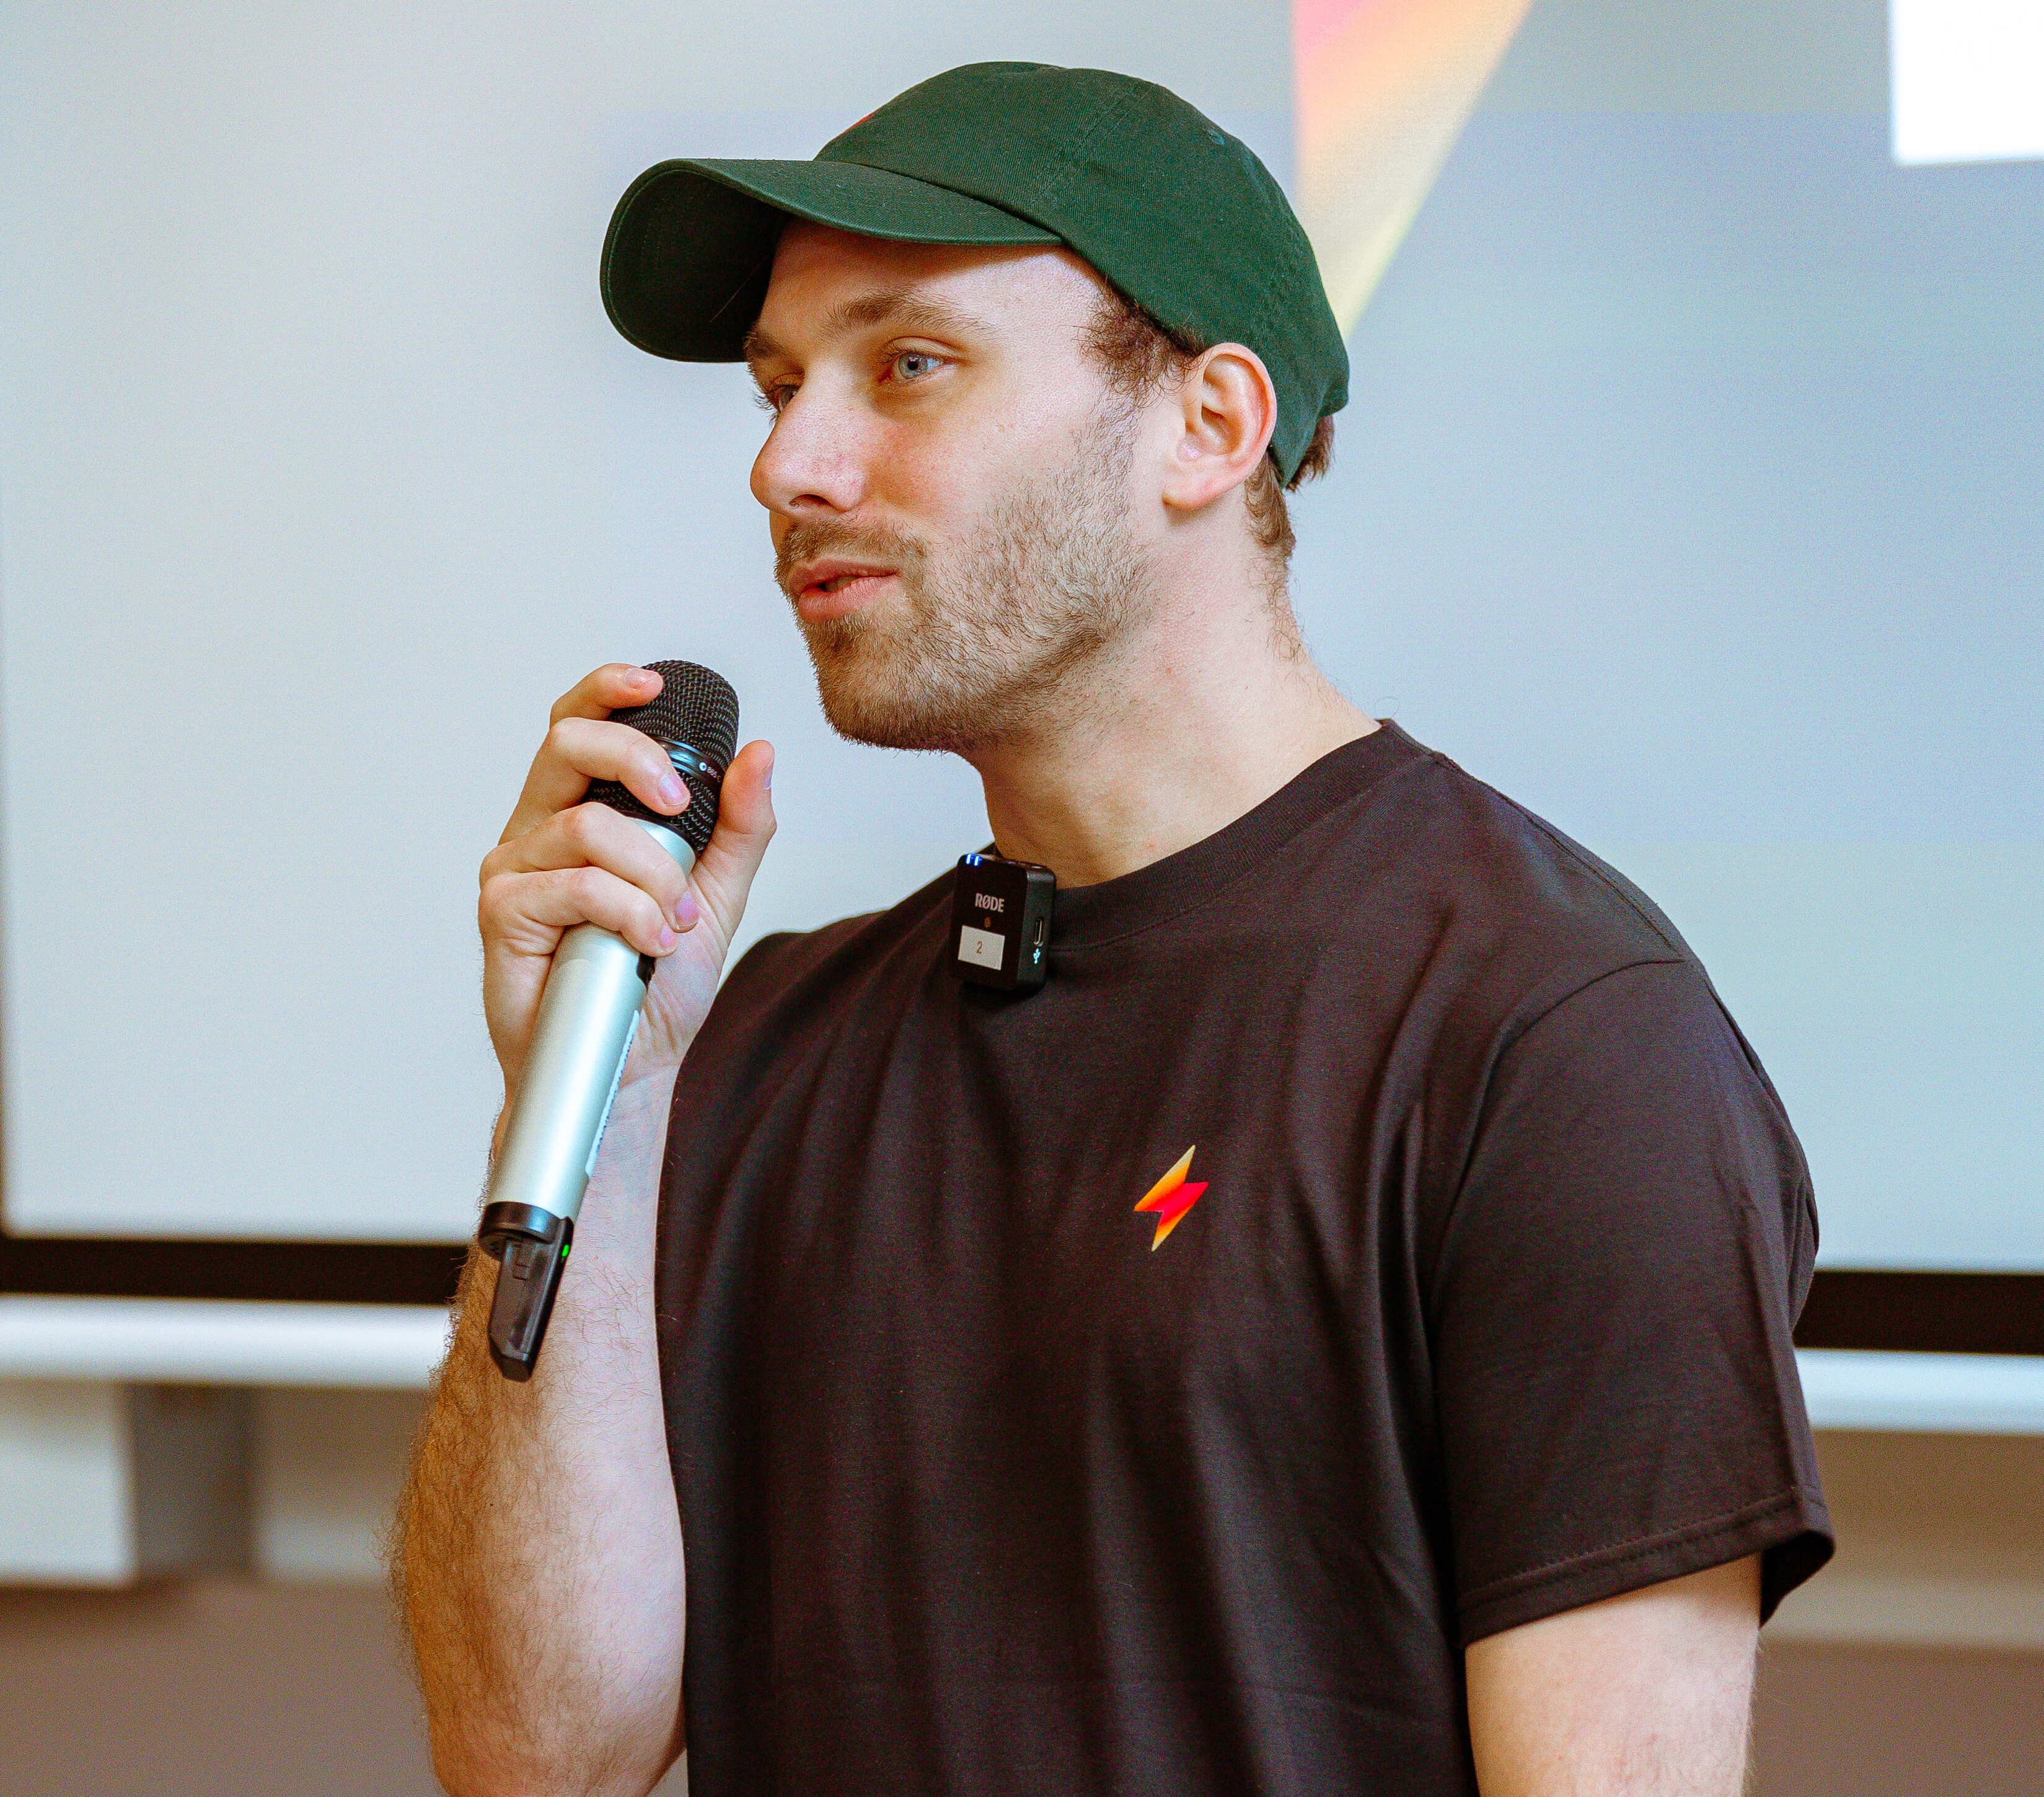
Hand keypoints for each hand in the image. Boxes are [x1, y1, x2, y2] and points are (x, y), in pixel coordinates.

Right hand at [478, 663, 775, 1098]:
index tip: (652, 681)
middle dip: (635, 759)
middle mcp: (538, 829)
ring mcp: (514, 869)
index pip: (578, 724)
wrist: (630, 1064)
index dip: (606, 690)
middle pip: (567, 744)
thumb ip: (739, 825)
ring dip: (652, 873)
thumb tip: (759, 752)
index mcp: (581, 810)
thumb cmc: (657, 983)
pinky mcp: (502, 914)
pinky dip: (628, 911)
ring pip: (586, 825)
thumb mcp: (718, 894)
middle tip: (678, 804)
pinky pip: (574, 884)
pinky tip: (647, 946)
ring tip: (673, 922)